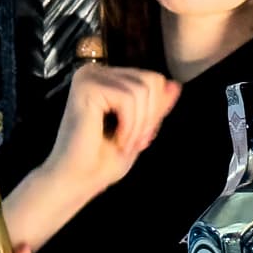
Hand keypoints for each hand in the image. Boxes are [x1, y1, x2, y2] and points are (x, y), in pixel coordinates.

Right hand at [39, 60, 180, 208]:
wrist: (76, 181)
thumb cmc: (102, 162)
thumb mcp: (140, 130)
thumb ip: (156, 107)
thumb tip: (176, 84)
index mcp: (105, 78)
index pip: (153, 79)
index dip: (154, 112)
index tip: (138, 138)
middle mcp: (94, 71)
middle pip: (151, 80)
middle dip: (149, 117)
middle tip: (132, 142)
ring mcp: (88, 77)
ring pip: (142, 89)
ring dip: (138, 125)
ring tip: (123, 143)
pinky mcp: (86, 87)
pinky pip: (128, 98)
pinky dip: (129, 125)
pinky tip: (115, 139)